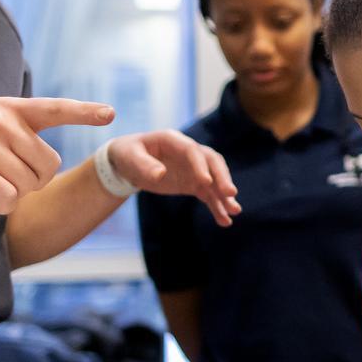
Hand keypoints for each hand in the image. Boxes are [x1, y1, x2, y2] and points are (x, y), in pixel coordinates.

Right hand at [0, 97, 112, 214]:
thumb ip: (15, 131)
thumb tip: (47, 166)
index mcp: (8, 107)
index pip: (54, 108)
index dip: (84, 113)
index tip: (110, 113)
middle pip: (48, 165)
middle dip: (35, 182)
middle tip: (11, 181)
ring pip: (28, 184)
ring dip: (15, 196)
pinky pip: (7, 196)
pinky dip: (3, 205)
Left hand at [105, 130, 241, 225]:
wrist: (127, 164)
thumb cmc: (128, 155)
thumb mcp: (130, 157)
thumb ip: (144, 165)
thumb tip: (160, 174)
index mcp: (173, 141)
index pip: (192, 151)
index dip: (200, 165)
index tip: (205, 182)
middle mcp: (188, 153)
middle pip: (212, 162)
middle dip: (222, 177)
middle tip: (230, 193)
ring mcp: (194, 168)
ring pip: (215, 180)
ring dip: (224, 196)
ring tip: (234, 211)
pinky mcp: (194, 183)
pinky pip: (208, 195)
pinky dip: (216, 207)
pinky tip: (224, 221)